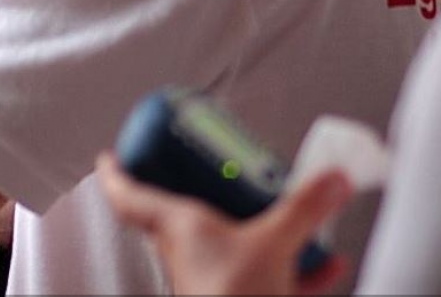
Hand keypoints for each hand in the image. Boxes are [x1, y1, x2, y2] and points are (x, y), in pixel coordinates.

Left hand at [96, 152, 351, 295]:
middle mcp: (185, 252)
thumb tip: (329, 178)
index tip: (111, 158)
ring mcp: (210, 278)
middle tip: (219, 172)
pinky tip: (327, 265)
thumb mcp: (274, 242)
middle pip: (181, 215)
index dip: (116, 175)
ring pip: (228, 244)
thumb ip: (303, 207)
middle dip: (204, 193)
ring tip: (288, 215)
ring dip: (258, 230)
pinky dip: (295, 269)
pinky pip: (264, 276)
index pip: (128, 196)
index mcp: (176, 227)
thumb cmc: (233, 296)